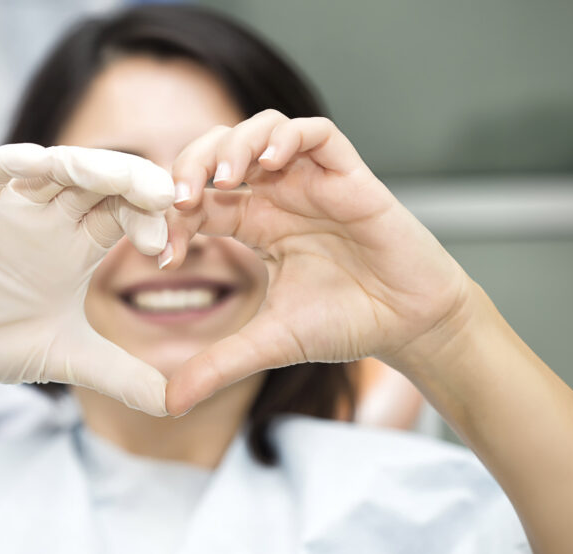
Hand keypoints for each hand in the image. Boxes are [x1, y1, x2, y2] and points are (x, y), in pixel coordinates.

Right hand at [0, 144, 173, 415]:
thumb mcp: (67, 359)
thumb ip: (122, 376)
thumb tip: (176, 406)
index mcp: (79, 245)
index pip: (127, 214)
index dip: (152, 222)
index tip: (167, 250)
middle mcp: (52, 218)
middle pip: (103, 182)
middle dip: (136, 184)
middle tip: (167, 198)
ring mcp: (13, 207)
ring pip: (59, 167)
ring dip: (93, 166)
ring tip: (125, 179)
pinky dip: (19, 162)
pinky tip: (44, 164)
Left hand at [163, 110, 473, 414]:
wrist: (409, 324)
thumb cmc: (346, 323)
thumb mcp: (269, 344)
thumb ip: (219, 365)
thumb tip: (169, 403)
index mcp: (255, 224)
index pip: (198, 200)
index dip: (172, 217)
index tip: (163, 254)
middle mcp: (279, 196)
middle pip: (220, 151)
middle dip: (191, 165)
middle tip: (179, 198)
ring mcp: (312, 181)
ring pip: (262, 130)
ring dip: (234, 145)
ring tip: (224, 180)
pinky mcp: (349, 175)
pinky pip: (316, 132)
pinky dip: (287, 137)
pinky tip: (271, 163)